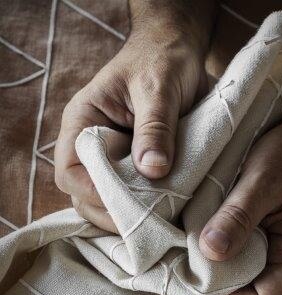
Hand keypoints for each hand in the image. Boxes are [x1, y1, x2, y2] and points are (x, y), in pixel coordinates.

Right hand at [55, 19, 207, 231]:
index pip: (70, 172)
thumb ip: (155, 128)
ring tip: (160, 225)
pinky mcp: (137, 172)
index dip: (93, 194)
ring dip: (132, 219)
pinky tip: (167, 219)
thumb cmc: (162, 61)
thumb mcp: (159, 89)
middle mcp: (93, 147)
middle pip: (86, 198)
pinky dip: (148, 214)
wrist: (181, 53)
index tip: (125, 205)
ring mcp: (115, 162)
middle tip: (148, 225)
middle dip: (113, 215)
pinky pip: (135, 202)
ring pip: (109, 205)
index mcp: (84, 122)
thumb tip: (152, 170)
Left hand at [198, 111, 281, 294]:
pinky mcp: (280, 240)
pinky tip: (215, 233)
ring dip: (226, 267)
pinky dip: (232, 251)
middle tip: (192, 261)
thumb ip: (238, 217)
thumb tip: (210, 252)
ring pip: (252, 278)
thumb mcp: (261, 180)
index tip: (201, 276)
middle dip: (223, 284)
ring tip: (199, 246)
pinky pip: (253, 258)